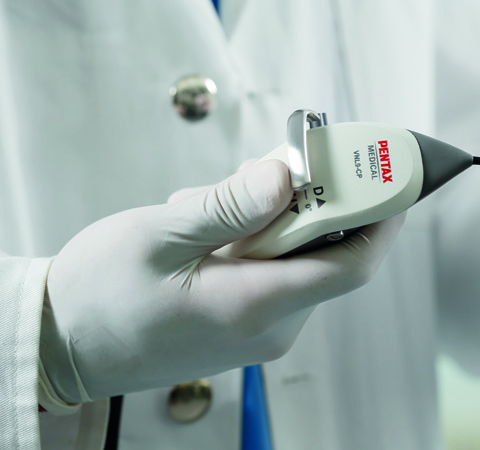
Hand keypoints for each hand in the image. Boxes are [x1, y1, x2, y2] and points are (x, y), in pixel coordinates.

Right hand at [40, 160, 404, 402]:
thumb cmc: (98, 297)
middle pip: (328, 249)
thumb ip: (230, 207)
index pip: (354, 263)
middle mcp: (271, 325)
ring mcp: (261, 327)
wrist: (60, 347)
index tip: (391, 172)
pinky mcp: (247, 320)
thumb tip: (288, 176)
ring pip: (298, 253)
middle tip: (276, 161)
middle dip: (311, 199)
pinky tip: (205, 227)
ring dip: (270, 215)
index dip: (383, 216)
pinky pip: (274, 266)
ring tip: (206, 206)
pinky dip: (254, 235)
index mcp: (255, 306)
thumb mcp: (157, 238)